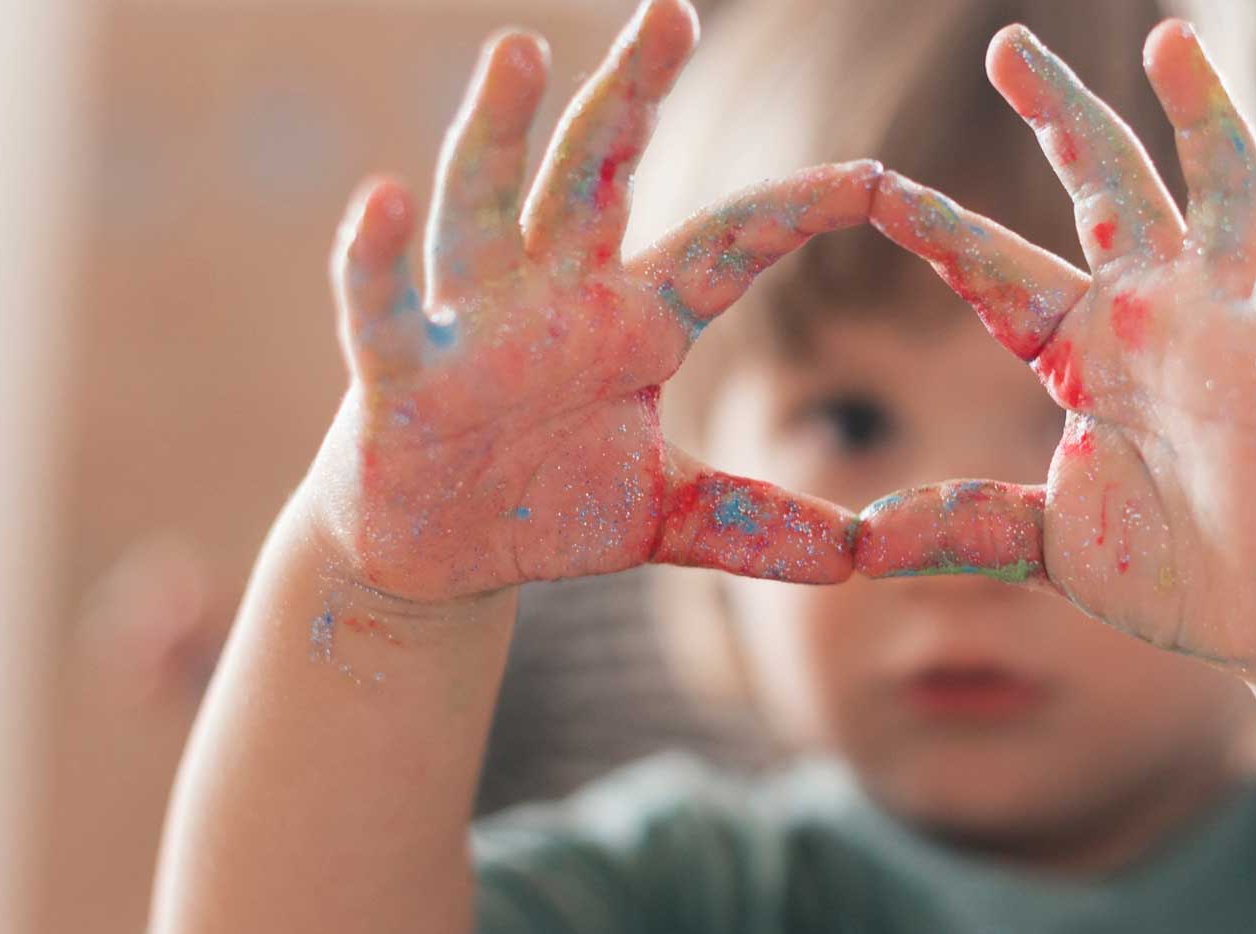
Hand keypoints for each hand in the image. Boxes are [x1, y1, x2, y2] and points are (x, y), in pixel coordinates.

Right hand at [306, 0, 876, 603]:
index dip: (797, 211)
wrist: (434, 555)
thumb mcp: (665, 518)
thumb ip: (757, 525)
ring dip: (500, 129)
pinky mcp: (399, 369)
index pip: (728, 246)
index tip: (877, 178)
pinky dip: (378, 256)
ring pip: (486, 204)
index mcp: (634, 322)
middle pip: (595, 172)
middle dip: (632, 93)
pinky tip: (383, 197)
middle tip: (675, 13)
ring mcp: (473, 322)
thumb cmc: (545, 507)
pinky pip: (384, 305)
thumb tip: (862, 557)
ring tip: (523, 49)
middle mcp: (555, 295)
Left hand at [859, 20, 1255, 672]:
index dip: (940, 230)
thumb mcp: (1049, 545)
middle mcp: (1155, 316)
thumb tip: (858, 544)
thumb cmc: (1178, 576)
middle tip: (1007, 45)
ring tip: (1166, 37)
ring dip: (1199, 113)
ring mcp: (1230, 324)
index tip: (870, 184)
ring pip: (1215, 191)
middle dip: (1062, 115)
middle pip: (1105, 187)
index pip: (998, 273)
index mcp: (1085, 353)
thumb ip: (965, 528)